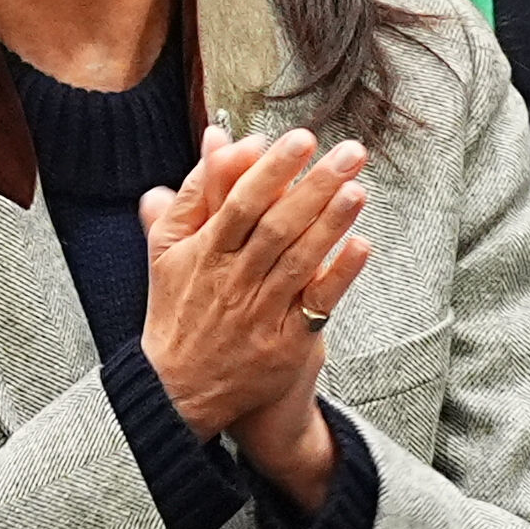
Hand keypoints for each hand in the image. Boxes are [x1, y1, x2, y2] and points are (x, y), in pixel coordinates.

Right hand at [139, 128, 372, 463]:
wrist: (179, 390)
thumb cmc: (179, 311)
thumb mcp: (168, 250)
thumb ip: (192, 193)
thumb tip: (216, 138)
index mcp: (204, 253)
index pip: (240, 202)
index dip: (271, 169)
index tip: (300, 139)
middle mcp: (233, 280)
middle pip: (277, 226)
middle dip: (314, 185)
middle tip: (350, 152)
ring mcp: (261, 312)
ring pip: (299, 260)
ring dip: (330, 224)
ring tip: (357, 189)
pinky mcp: (286, 341)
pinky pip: (317, 303)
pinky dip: (340, 274)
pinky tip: (361, 245)